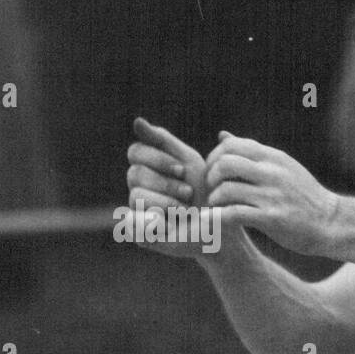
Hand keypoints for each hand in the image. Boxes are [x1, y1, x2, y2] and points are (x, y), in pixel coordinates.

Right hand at [125, 117, 209, 258]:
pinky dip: (154, 223)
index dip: (158, 159)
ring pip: (136, 196)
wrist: (223, 225)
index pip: (136, 151)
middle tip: (189, 193)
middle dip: (167, 183)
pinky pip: (131, 223)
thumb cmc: (209, 191)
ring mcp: (137, 209)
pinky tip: (171, 225)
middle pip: (135, 173)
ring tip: (187, 211)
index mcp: (147, 166)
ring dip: (169, 203)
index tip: (183, 170)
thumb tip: (136, 121)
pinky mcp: (140, 233)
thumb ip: (164, 141)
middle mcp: (138, 186)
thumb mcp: (191, 162)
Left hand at [206, 132, 339, 255]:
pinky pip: (234, 214)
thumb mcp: (283, 167)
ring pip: (226, 190)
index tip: (214, 173)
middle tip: (212, 190)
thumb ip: (252, 153)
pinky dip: (217, 218)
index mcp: (274, 158)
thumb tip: (223, 135)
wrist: (332, 223)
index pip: (231, 145)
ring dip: (214, 200)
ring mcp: (273, 196)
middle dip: (211, 177)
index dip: (214, 158)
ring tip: (216, 208)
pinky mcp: (272, 218)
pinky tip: (214, 221)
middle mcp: (273, 173)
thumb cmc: (305, 197)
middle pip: (225, 164)